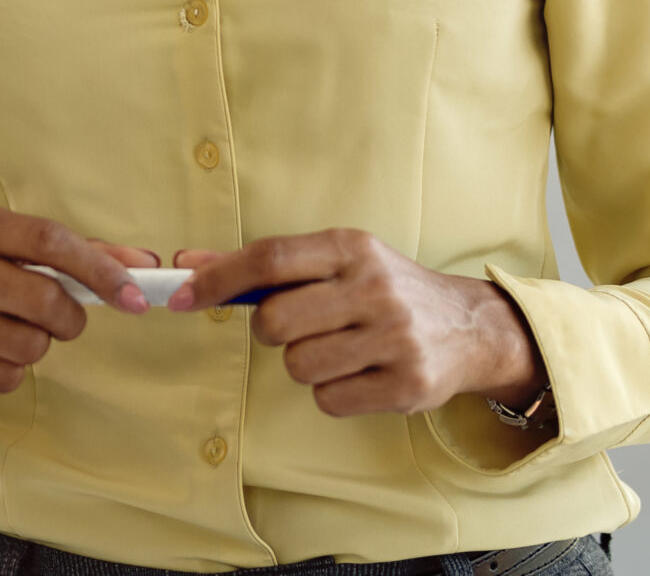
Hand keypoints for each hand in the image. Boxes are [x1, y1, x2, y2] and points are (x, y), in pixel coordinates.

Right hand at [0, 205, 158, 395]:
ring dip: (39, 345)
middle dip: (70, 318)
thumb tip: (145, 265)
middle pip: (44, 300)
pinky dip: (13, 371)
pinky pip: (6, 377)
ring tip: (16, 331)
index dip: (100, 270)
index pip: (49, 241)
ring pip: (29, 345)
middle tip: (64, 319)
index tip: (134, 297)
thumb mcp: (19, 248)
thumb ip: (83, 253)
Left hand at [169, 229, 544, 416]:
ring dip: (303, 364)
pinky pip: (329, 400)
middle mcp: (375, 288)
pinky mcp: (408, 386)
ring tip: (336, 349)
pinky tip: (359, 374)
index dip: (217, 278)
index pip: (270, 258)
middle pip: (275, 321)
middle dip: (270, 331)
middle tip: (295, 327)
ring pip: (299, 366)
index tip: (179, 294)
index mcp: (350, 248)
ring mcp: (395, 338)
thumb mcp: (331, 262)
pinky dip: (331, 393)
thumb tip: (185, 264)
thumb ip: (261, 266)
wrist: (470, 327)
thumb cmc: (381, 290)